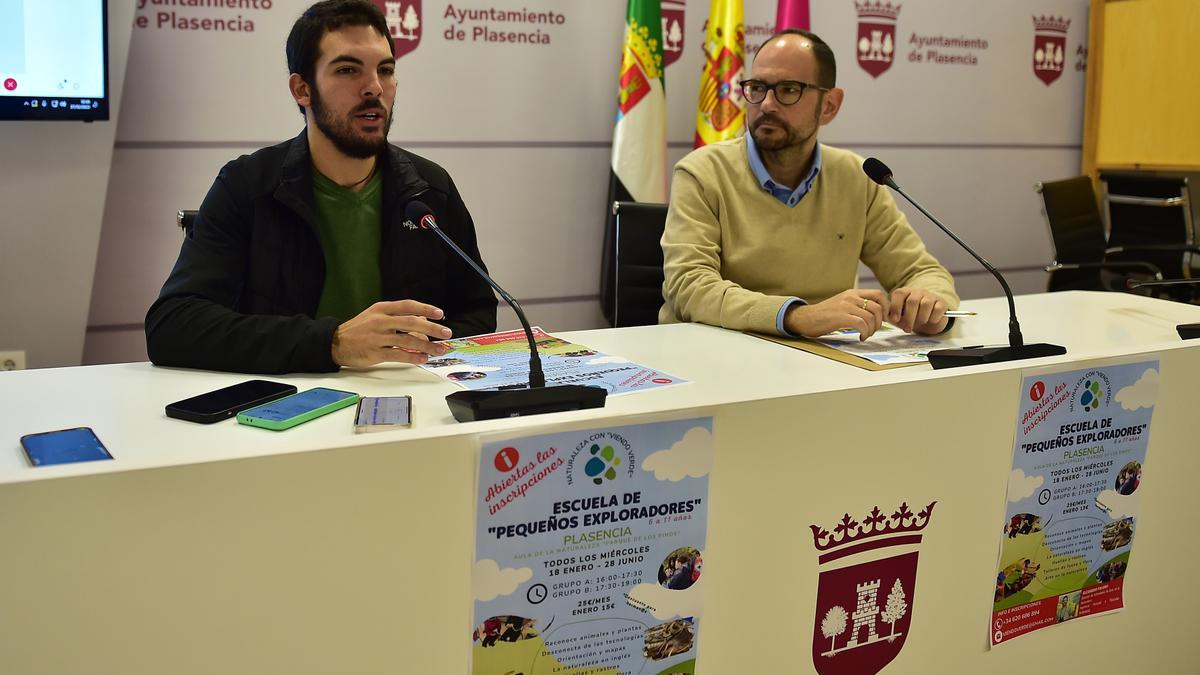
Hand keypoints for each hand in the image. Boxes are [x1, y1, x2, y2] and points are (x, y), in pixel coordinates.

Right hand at [332, 300, 452, 367]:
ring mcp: (377, 337)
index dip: (425, 309)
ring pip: (407, 340)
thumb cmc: (359, 329)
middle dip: (432, 328)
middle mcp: (380, 321)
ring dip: (427, 346)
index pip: (407, 306)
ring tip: (439, 350)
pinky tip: (423, 358)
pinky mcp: (375, 353)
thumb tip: (422, 319)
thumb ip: (398, 316)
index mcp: (381, 309)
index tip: (440, 314)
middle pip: (411, 322)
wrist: (335, 342)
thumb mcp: (376, 316)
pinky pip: (398, 355)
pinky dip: (413, 357)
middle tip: (446, 333)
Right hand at [783, 289, 889, 340]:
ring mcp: (846, 305)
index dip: (886, 307)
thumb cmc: (824, 315)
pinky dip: (865, 333)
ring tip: (865, 335)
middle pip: (878, 307)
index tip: (884, 319)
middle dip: (880, 322)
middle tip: (873, 330)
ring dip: (872, 330)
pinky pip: (862, 324)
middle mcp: (851, 297)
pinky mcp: (841, 316)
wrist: (805, 318)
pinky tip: (860, 337)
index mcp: (852, 292)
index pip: (878, 295)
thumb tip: (874, 314)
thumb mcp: (842, 304)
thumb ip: (857, 305)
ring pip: (871, 317)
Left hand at [888, 287, 948, 333]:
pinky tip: (930, 321)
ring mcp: (930, 296)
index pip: (899, 294)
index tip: (895, 319)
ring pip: (925, 304)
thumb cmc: (911, 317)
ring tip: (919, 324)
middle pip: (912, 301)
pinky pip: (937, 309)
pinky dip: (933, 318)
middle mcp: (918, 292)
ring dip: (921, 318)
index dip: (896, 307)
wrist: (929, 319)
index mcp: (905, 292)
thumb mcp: (900, 317)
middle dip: (909, 318)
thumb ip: (893, 316)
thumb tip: (887, 318)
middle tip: (907, 329)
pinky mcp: (942, 302)